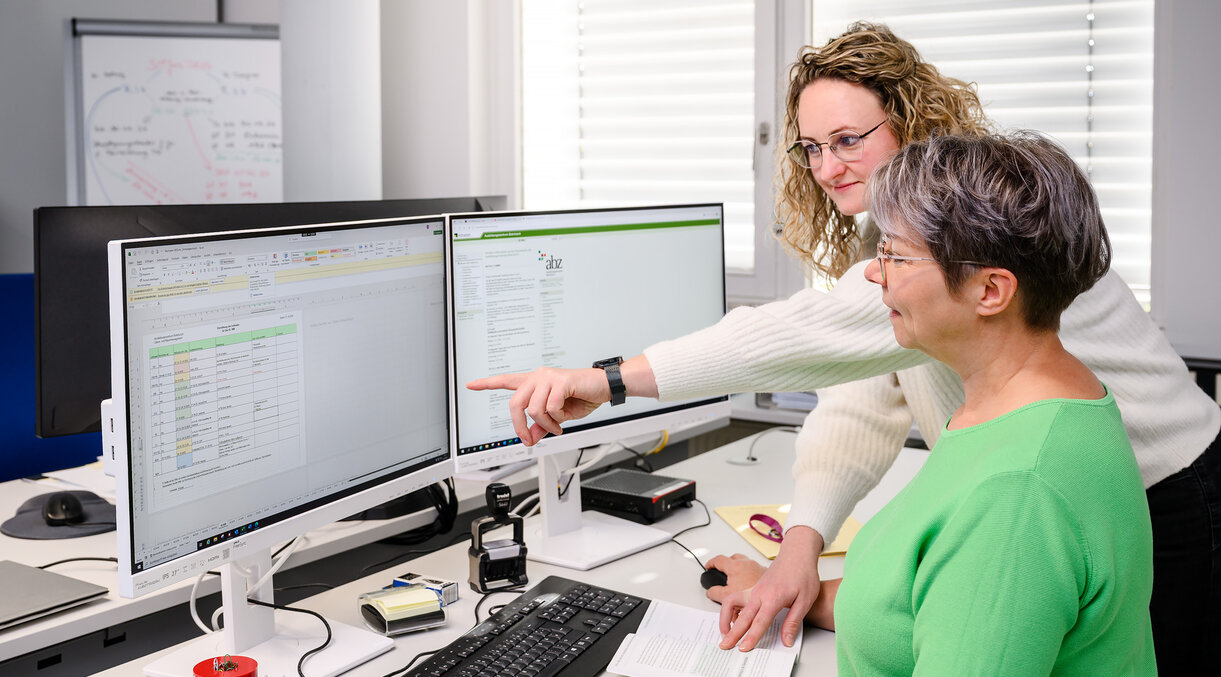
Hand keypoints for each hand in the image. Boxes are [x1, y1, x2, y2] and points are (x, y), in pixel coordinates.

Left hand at [466, 367, 608, 445]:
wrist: (603, 388)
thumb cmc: (581, 397)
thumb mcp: (557, 417)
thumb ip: (540, 426)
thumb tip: (528, 438)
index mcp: (534, 383)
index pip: (506, 381)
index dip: (486, 384)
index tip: (470, 385)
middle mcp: (537, 377)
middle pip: (515, 403)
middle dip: (519, 426)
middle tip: (528, 439)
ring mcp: (547, 377)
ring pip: (534, 409)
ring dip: (545, 425)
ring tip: (556, 427)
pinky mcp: (560, 380)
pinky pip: (550, 407)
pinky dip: (556, 420)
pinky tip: (564, 419)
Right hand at [704, 553, 765, 599]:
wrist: (774, 595)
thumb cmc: (753, 594)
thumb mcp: (727, 596)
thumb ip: (715, 592)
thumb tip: (710, 591)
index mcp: (735, 566)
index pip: (718, 559)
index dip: (711, 563)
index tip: (708, 567)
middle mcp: (747, 563)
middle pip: (732, 559)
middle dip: (726, 565)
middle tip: (722, 573)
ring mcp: (757, 567)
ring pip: (744, 564)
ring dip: (738, 570)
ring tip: (737, 582)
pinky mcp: (765, 573)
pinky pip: (753, 570)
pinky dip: (748, 575)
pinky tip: (749, 587)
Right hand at [714, 527, 824, 650]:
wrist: (797, 554)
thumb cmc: (803, 574)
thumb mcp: (805, 601)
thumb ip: (793, 622)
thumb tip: (787, 641)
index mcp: (773, 598)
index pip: (759, 622)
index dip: (751, 637)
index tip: (743, 648)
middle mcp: (760, 593)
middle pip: (742, 617)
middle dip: (732, 633)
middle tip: (724, 646)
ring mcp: (755, 589)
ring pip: (732, 604)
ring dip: (726, 619)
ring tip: (725, 633)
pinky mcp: (754, 588)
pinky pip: (737, 600)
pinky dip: (731, 611)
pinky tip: (735, 619)